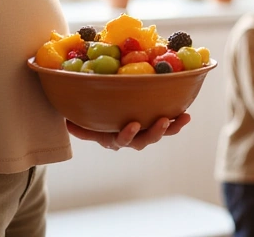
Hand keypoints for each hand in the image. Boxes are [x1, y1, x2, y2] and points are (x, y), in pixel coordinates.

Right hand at [66, 113, 191, 150]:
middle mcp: (131, 138)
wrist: (101, 119)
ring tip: (182, 118)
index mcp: (113, 139)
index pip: (121, 140)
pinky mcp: (154, 122)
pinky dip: (177, 120)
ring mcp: (143, 131)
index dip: (127, 134)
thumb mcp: (84, 125)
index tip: (132, 124)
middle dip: (155, 133)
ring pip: (158, 133)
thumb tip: (68, 124)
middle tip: (162, 122)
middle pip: (144, 140)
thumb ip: (78, 127)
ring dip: (171, 128)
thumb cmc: (91, 121)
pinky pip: (167, 124)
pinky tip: (185, 112)